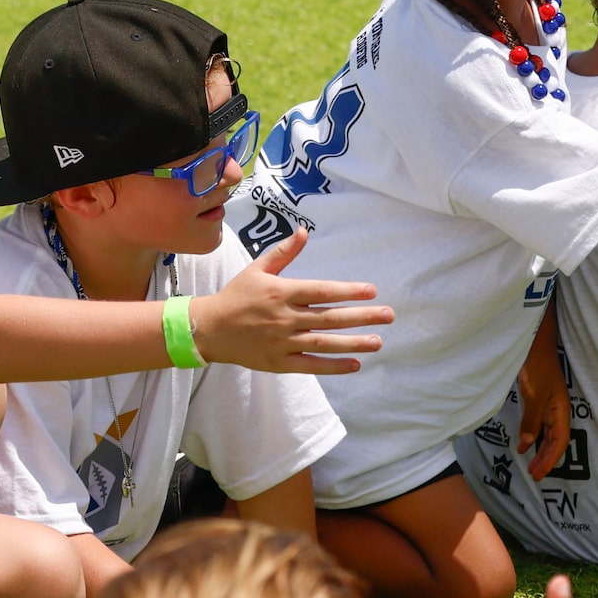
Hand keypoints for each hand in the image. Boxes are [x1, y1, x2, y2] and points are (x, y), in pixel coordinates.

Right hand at [187, 230, 395, 373]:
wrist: (209, 329)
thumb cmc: (236, 296)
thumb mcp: (257, 269)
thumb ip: (284, 252)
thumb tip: (304, 231)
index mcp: (282, 292)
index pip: (322, 291)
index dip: (348, 291)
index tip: (372, 291)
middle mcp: (285, 318)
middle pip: (330, 318)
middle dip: (362, 317)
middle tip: (389, 316)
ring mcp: (282, 342)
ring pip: (324, 343)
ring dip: (353, 343)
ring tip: (378, 341)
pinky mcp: (279, 362)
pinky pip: (310, 366)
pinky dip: (333, 366)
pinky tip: (355, 364)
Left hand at [517, 340, 572, 481]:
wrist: (535, 346)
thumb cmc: (538, 367)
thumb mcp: (534, 394)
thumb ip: (531, 419)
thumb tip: (528, 444)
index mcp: (561, 411)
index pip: (559, 442)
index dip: (551, 460)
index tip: (541, 474)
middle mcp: (557, 412)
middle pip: (554, 442)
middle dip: (545, 460)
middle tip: (534, 477)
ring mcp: (549, 408)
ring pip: (546, 436)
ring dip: (539, 452)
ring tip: (530, 468)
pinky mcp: (539, 403)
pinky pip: (538, 427)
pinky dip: (532, 439)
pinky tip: (523, 447)